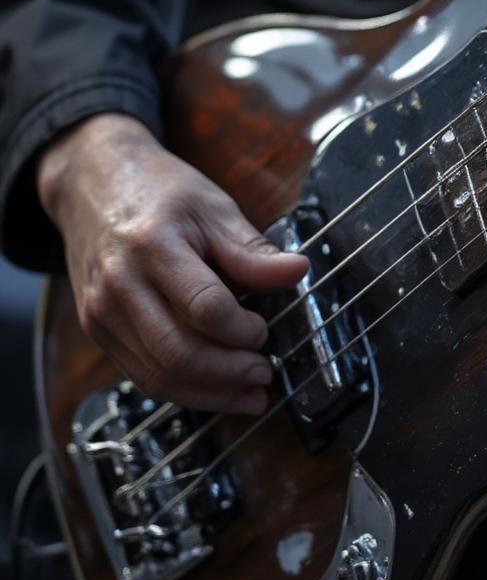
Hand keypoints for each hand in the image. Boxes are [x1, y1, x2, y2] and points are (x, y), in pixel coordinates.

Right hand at [37, 112, 309, 413]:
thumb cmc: (160, 191)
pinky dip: (183, 389)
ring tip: (249, 394)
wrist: (94, 184)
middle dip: (229, 373)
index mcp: (153, 246)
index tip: (265, 329)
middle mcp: (119, 286)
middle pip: (177, 352)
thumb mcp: (213, 207)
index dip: (242, 329)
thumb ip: (252, 249)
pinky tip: (215, 388)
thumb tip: (298, 271)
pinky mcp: (96, 330)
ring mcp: (101, 313)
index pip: (204, 307)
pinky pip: (141, 374)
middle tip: (265, 374)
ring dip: (209, 394)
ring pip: (157, 376)